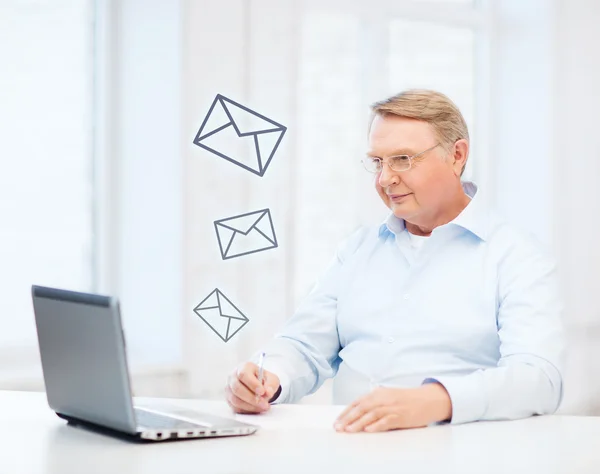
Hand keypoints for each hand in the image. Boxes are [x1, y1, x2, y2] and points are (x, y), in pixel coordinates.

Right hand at [225, 362, 280, 413]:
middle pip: (237, 388)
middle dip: (252, 398)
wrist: (259, 385)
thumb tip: (268, 392)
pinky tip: (256, 409)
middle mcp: (233, 377)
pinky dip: (247, 410)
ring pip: (235, 400)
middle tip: (264, 403)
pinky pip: (235, 408)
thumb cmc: (263, 379)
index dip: (252, 384)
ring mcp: (229, 389)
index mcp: (243, 367)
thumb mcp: (271, 379)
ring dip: (250, 406)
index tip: (262, 392)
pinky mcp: (229, 400)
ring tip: (262, 407)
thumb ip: (271, 385)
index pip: (243, 374)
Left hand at [334, 383, 451, 432]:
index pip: (357, 402)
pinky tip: (368, 430)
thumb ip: (374, 402)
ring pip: (372, 414)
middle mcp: (383, 398)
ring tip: (349, 430)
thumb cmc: (406, 399)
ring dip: (359, 423)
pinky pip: (387, 420)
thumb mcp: (388, 396)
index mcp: (378, 393)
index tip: (337, 421)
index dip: (346, 412)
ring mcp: (392, 407)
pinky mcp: (401, 416)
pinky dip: (377, 425)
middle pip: (362, 408)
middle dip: (348, 418)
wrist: (428, 399)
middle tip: (338, 428)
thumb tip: (358, 412)